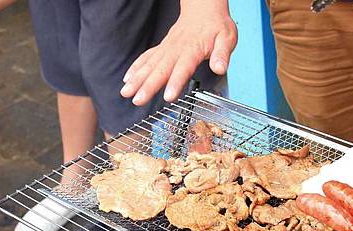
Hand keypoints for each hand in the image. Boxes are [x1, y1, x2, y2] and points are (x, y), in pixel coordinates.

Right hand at [120, 0, 236, 105]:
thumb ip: (222, 54)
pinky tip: (127, 79)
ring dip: (137, 79)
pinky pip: (146, 57)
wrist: (204, 9)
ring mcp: (167, 48)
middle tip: (137, 100)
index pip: (183, 68)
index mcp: (193, 50)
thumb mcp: (227, 38)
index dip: (175, 83)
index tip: (168, 97)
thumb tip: (220, 68)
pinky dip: (135, 68)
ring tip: (126, 92)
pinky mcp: (162, 48)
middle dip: (148, 86)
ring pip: (149, 64)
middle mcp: (176, 49)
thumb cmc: (216, 25)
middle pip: (160, 69)